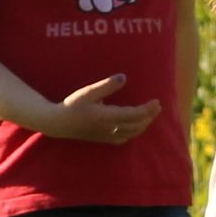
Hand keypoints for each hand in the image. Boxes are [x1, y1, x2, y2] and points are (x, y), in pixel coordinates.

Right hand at [43, 77, 158, 144]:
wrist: (58, 123)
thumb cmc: (72, 105)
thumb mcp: (88, 92)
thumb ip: (107, 85)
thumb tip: (124, 77)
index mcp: (107, 116)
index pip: (135, 115)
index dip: (148, 109)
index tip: (156, 102)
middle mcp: (109, 129)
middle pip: (136, 125)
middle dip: (149, 116)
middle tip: (157, 107)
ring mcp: (106, 136)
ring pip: (131, 133)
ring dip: (143, 125)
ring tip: (150, 116)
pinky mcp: (103, 139)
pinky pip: (123, 139)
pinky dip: (133, 133)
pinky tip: (134, 128)